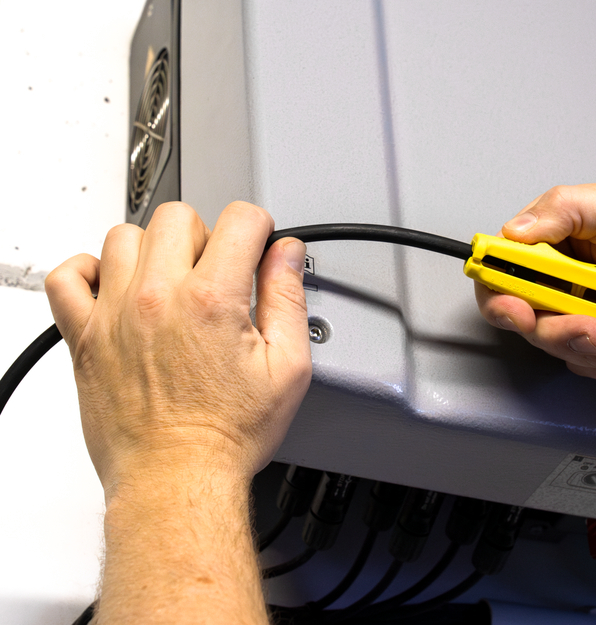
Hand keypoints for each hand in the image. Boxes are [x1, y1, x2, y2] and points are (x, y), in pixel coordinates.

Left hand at [45, 202, 312, 495]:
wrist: (177, 480)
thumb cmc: (227, 434)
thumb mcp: (287, 368)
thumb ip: (287, 299)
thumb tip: (286, 255)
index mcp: (211, 301)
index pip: (239, 219)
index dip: (260, 227)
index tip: (259, 245)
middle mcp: (157, 298)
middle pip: (178, 216)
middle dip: (207, 235)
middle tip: (218, 273)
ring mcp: (114, 314)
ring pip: (124, 235)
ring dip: (153, 250)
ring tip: (171, 283)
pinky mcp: (84, 337)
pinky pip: (66, 277)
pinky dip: (87, 272)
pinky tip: (115, 288)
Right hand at [475, 182, 595, 380]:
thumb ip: (563, 211)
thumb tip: (516, 230)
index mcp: (554, 240)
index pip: (504, 271)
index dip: (501, 295)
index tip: (520, 311)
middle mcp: (561, 277)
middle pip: (528, 319)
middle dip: (561, 331)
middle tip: (593, 328)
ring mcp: (581, 310)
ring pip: (560, 347)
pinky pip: (591, 364)